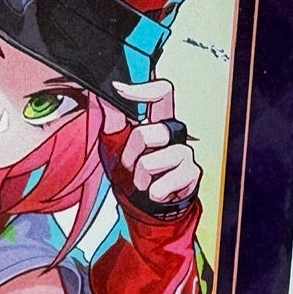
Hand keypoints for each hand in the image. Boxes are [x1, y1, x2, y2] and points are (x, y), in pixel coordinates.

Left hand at [100, 77, 201, 212]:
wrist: (149, 205)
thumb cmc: (134, 171)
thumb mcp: (115, 144)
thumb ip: (112, 119)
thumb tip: (100, 94)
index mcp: (159, 120)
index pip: (162, 91)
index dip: (143, 88)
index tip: (118, 89)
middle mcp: (175, 132)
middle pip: (147, 133)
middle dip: (130, 155)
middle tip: (130, 165)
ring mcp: (185, 153)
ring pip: (149, 163)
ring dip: (139, 178)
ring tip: (144, 181)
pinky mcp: (192, 174)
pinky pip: (160, 186)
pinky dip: (152, 193)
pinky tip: (157, 192)